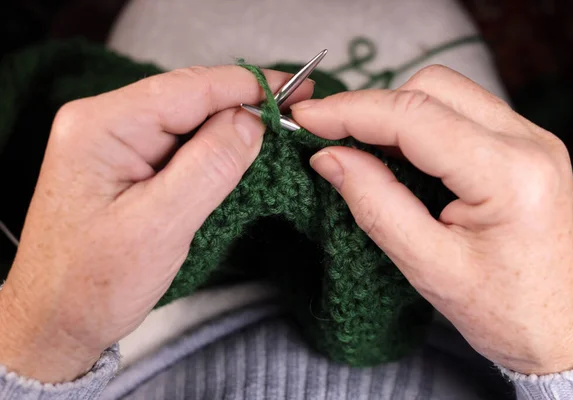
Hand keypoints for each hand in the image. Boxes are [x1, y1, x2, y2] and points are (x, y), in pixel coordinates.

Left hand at [0, 66, 312, 382]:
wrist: (56, 320)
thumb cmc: (93, 283)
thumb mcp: (159, 226)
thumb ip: (209, 166)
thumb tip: (253, 121)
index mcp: (102, 126)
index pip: (191, 88)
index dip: (249, 86)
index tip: (299, 91)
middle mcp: (105, 122)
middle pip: (191, 98)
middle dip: (244, 106)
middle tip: (294, 118)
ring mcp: (116, 141)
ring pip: (190, 120)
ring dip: (232, 130)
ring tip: (275, 139)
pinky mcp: (128, 161)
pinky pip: (181, 143)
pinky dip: (215, 150)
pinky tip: (239, 158)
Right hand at [292, 65, 572, 374]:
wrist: (562, 331)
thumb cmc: (505, 312)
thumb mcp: (428, 266)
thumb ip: (375, 203)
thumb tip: (329, 157)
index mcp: (510, 174)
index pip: (414, 116)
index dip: (351, 112)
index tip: (308, 118)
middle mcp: (529, 142)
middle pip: (433, 88)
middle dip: (374, 107)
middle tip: (334, 139)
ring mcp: (531, 140)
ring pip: (446, 94)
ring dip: (396, 115)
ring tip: (363, 151)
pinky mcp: (523, 147)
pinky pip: (461, 114)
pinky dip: (419, 127)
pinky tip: (398, 156)